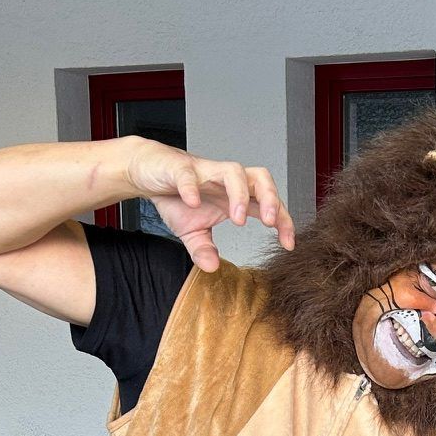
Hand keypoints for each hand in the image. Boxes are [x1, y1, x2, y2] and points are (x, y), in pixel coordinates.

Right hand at [123, 143, 295, 269]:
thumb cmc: (176, 197)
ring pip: (233, 171)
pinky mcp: (179, 168)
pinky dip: (192, 186)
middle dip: (270, 199)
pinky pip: (188, 174)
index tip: (288, 244)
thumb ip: (204, 248)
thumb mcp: (191, 231)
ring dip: (240, 194)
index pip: (268, 204)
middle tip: (269, 223)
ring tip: (238, 219)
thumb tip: (212, 267)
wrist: (147, 172)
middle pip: (260, 178)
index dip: (282, 221)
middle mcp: (225, 180)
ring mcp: (204, 172)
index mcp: (234, 196)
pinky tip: (193, 201)